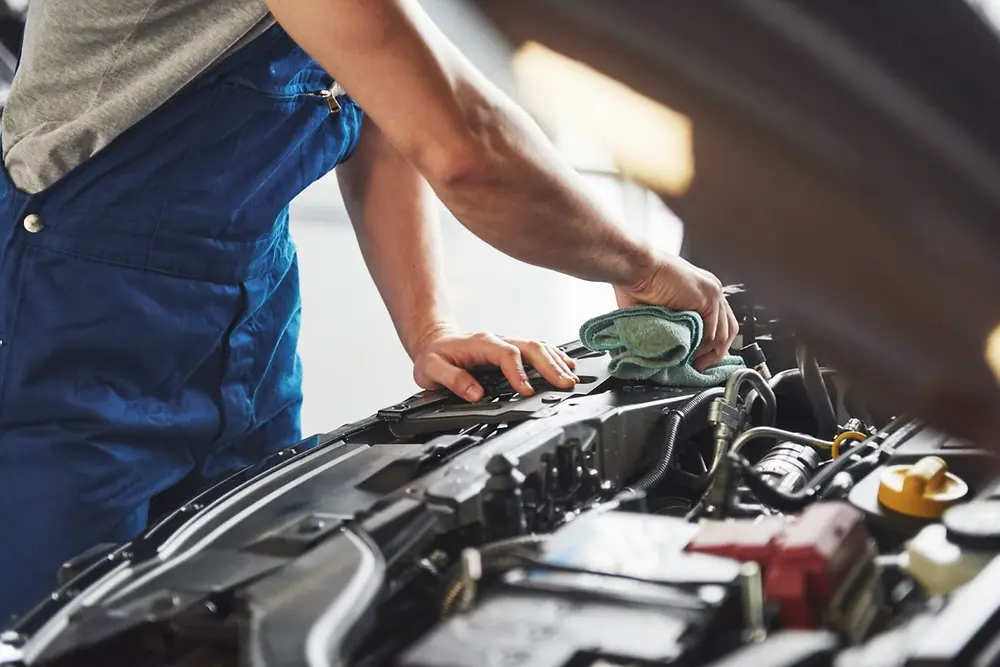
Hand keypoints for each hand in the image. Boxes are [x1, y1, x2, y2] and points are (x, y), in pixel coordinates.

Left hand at [411, 325, 578, 401]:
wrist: (434, 341)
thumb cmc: (434, 356)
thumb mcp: (431, 369)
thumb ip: (453, 380)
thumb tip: (476, 393)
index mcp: (481, 343)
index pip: (507, 354)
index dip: (519, 373)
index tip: (527, 391)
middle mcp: (498, 340)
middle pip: (531, 347)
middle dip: (550, 366)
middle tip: (564, 384)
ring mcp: (507, 343)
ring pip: (538, 347)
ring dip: (556, 361)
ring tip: (571, 377)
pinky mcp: (512, 349)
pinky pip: (538, 349)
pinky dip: (554, 356)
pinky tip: (567, 365)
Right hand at [614, 252, 738, 370]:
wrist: (635, 268)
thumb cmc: (637, 284)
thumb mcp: (659, 309)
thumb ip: (672, 325)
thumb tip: (672, 349)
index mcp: (701, 291)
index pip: (720, 323)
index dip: (712, 345)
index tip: (700, 360)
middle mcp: (712, 290)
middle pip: (729, 328)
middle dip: (716, 352)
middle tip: (701, 366)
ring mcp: (713, 292)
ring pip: (723, 333)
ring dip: (707, 351)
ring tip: (691, 361)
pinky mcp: (709, 296)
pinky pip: (714, 331)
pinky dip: (702, 346)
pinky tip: (688, 351)